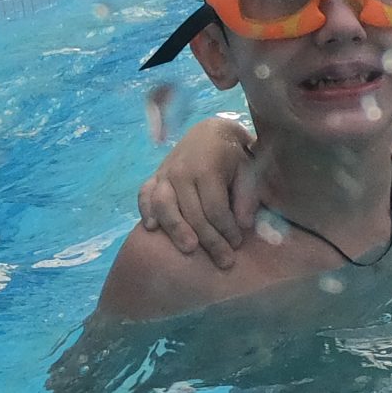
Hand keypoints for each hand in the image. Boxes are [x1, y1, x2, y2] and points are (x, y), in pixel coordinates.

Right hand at [137, 116, 260, 267]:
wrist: (209, 131)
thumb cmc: (232, 155)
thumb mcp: (247, 170)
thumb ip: (246, 196)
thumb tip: (243, 225)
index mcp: (207, 169)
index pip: (214, 208)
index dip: (226, 229)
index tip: (237, 244)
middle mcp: (181, 172)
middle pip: (192, 213)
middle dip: (209, 240)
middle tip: (223, 261)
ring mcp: (164, 174)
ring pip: (164, 206)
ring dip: (176, 229)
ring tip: (189, 249)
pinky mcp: (154, 176)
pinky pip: (144, 195)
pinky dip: (145, 211)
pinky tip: (152, 228)